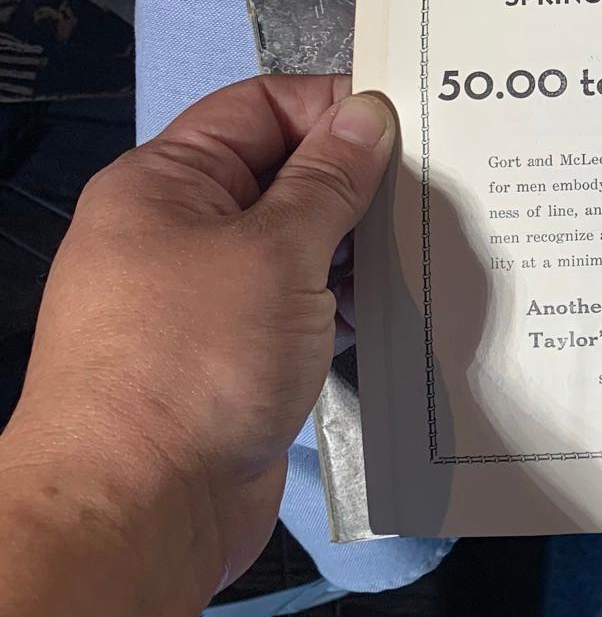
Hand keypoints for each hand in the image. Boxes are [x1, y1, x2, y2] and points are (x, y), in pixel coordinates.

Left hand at [6, 76, 395, 609]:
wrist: (138, 510)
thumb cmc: (193, 362)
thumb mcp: (275, 252)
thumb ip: (329, 182)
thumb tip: (367, 114)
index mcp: (164, 185)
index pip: (259, 109)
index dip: (335, 106)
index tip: (416, 119)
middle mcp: (178, 233)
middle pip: (282, 177)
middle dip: (359, 180)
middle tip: (448, 182)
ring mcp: (206, 301)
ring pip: (298, 247)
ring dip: (361, 247)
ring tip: (440, 243)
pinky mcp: (235, 360)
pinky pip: (302, 309)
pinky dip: (349, 305)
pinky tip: (405, 309)